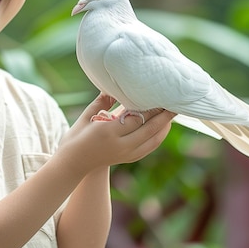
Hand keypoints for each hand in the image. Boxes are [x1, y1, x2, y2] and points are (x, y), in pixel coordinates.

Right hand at [58, 94, 173, 176]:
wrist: (74, 162)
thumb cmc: (77, 135)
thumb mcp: (87, 115)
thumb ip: (102, 101)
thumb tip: (113, 85)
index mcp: (108, 132)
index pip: (135, 118)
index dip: (149, 107)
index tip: (157, 94)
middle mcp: (120, 145)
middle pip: (149, 129)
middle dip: (164, 115)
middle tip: (174, 101)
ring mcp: (126, 154)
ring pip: (153, 140)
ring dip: (165, 126)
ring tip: (172, 112)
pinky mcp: (129, 159)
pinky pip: (150, 147)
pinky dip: (159, 136)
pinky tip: (163, 126)